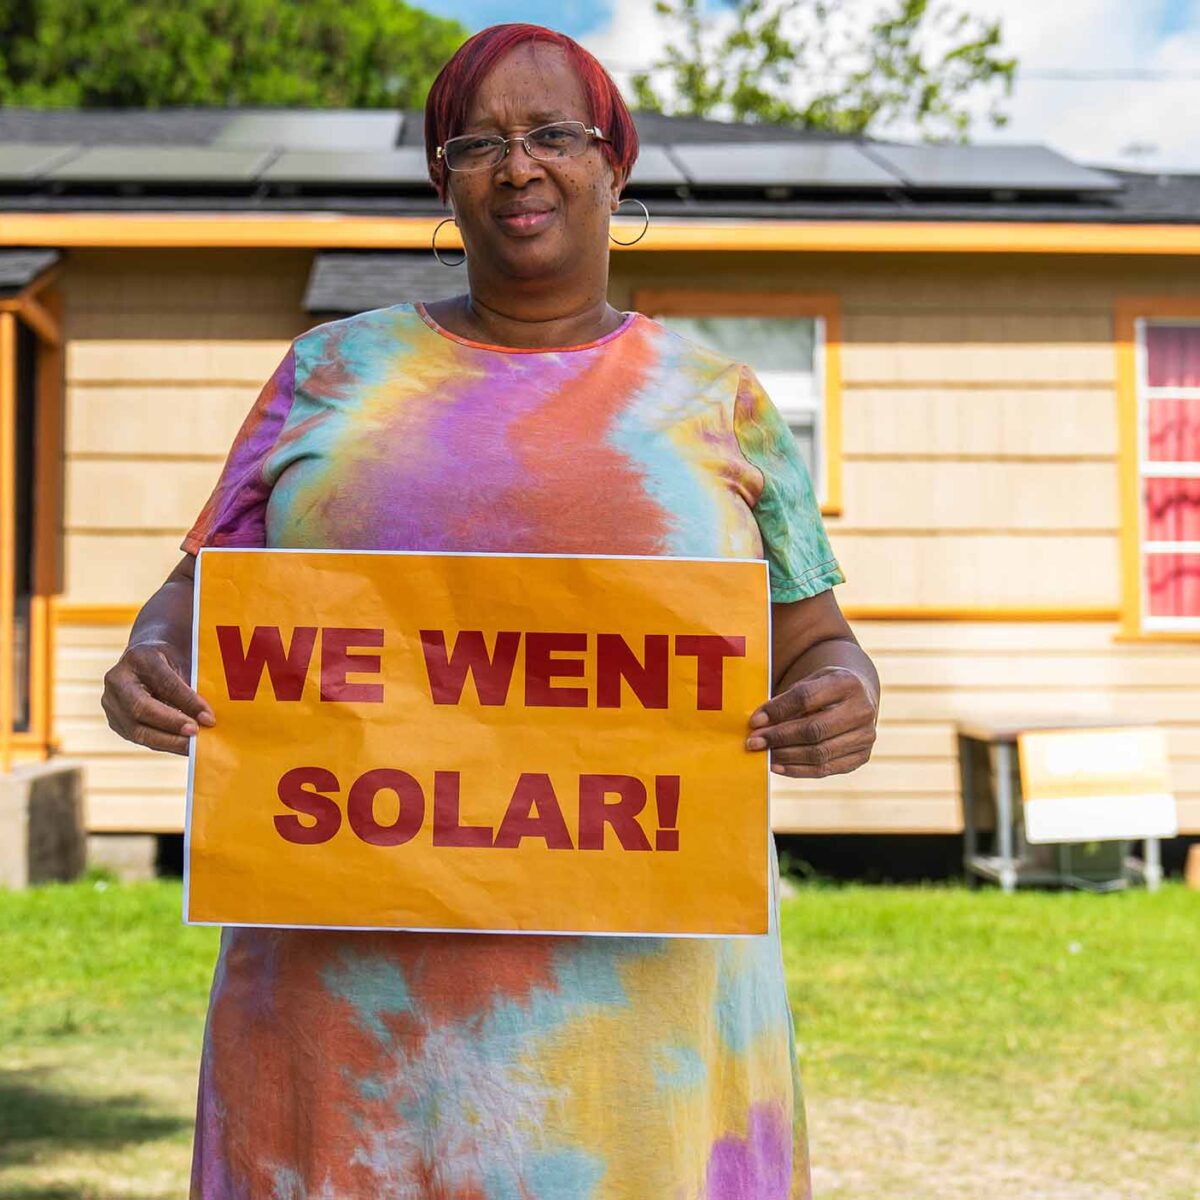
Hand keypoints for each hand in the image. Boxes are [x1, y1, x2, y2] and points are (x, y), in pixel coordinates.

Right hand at [102, 641, 214, 756]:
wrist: (146, 662)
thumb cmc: (172, 661)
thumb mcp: (183, 662)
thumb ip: (192, 686)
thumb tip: (206, 718)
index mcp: (139, 658)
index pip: (164, 682)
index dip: (187, 702)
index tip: (208, 718)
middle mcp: (117, 680)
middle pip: (140, 708)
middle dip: (171, 724)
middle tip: (196, 733)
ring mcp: (111, 702)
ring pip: (136, 729)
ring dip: (167, 741)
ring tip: (192, 746)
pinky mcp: (115, 721)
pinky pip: (139, 737)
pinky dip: (163, 743)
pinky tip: (183, 746)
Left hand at [745, 666, 876, 778]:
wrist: (858, 698)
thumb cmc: (824, 689)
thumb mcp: (809, 682)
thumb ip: (787, 700)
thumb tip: (759, 724)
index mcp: (847, 683)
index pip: (806, 698)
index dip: (778, 711)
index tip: (754, 721)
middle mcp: (862, 710)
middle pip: (814, 730)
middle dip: (779, 738)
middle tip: (754, 742)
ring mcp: (865, 736)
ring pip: (819, 753)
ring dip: (786, 757)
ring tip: (764, 754)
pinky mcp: (862, 757)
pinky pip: (825, 769)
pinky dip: (798, 770)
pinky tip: (778, 766)